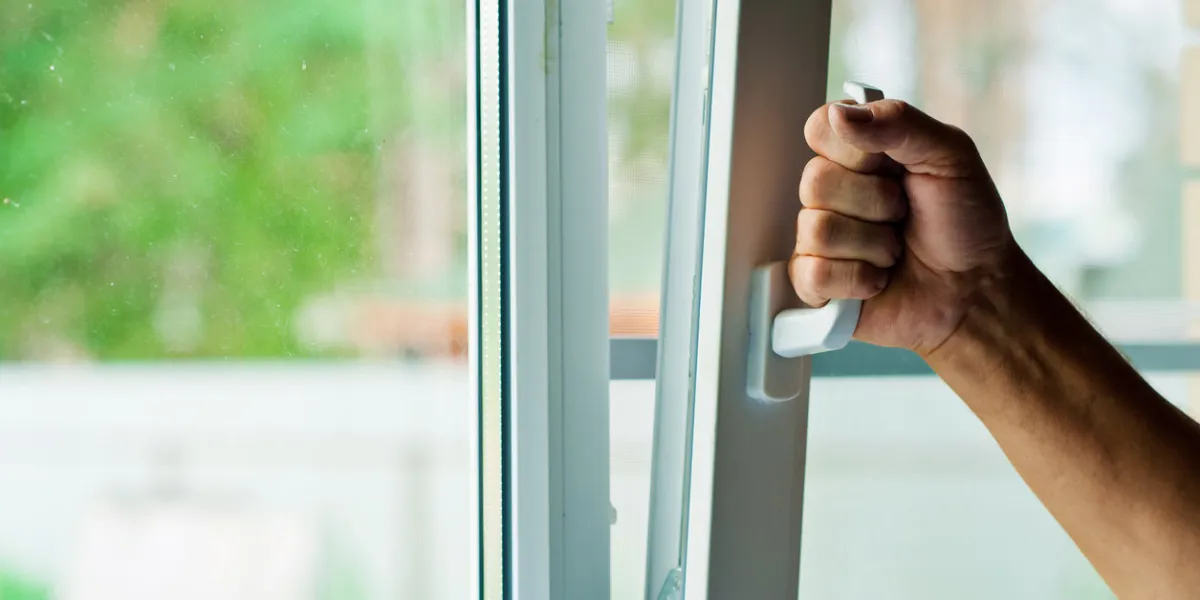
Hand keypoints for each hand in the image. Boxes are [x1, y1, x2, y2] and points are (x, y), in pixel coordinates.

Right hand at [791, 99, 1014, 354]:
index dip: (856, 150)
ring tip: (896, 252)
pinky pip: (812, 275)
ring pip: (817, 230)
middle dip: (876, 203)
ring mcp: (820, 239)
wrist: (977, 289)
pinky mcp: (817, 284)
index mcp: (859, 152)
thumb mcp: (950, 155)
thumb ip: (899, 122)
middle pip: (814, 182)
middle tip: (904, 214)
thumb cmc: (966, 221)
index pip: (820, 127)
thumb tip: (838, 112)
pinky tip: (878, 280)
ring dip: (873, 245)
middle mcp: (833, 192)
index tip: (895, 165)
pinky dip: (858, 279)